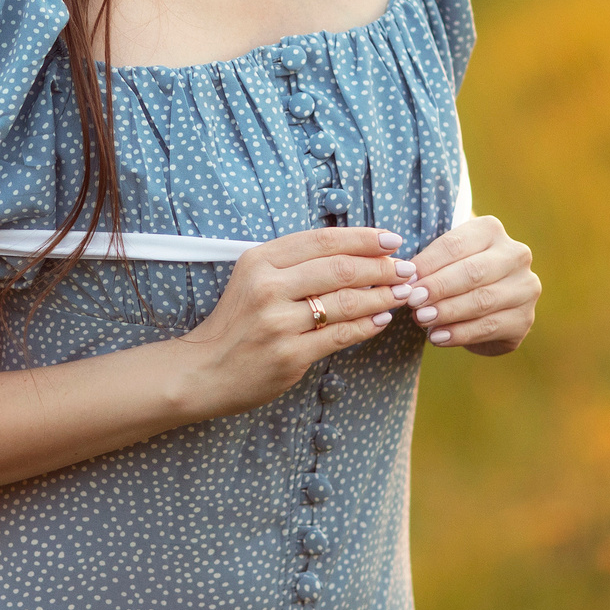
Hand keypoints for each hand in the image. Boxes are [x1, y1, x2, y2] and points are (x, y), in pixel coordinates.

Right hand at [174, 226, 412, 417]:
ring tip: (402, 293)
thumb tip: (355, 253)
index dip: (363, 238)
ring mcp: (277, 322)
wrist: (203, 370)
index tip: (393, 240)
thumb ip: (295, 265)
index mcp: (260, 260)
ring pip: (345, 302)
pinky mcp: (289, 354)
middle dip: (382, 267)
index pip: (322, 240)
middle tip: (407, 269)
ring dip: (382, 296)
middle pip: (339, 268)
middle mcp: (267, 287)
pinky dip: (367, 325)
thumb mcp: (254, 279)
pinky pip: (340, 336)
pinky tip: (382, 319)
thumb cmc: (236, 323)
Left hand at [406, 216, 538, 355]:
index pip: (455, 245)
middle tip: (412, 301)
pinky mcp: (524, 319)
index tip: (406, 280)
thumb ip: (427, 264)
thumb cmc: (453, 274)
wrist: (484, 307)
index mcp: (491, 230)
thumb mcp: (442, 260)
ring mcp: (525, 288)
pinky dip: (460, 334)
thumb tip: (406, 276)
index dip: (428, 264)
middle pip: (472, 272)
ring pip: (482, 301)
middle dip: (439, 288)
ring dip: (447, 312)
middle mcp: (515, 255)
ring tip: (421, 319)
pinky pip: (489, 327)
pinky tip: (437, 337)